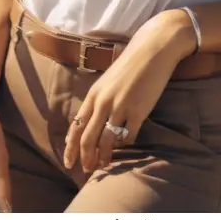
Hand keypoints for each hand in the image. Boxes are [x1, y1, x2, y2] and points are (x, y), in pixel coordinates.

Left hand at [63, 10, 195, 175]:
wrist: (153, 49)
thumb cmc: (130, 64)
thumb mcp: (107, 80)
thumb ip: (99, 100)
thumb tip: (92, 123)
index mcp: (94, 94)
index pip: (76, 126)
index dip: (71, 147)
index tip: (68, 162)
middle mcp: (103, 102)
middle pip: (87, 138)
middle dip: (85, 158)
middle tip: (87, 170)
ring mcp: (121, 107)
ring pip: (106, 142)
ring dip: (104, 157)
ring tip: (104, 165)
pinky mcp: (138, 111)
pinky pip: (128, 137)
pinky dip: (126, 146)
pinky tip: (126, 146)